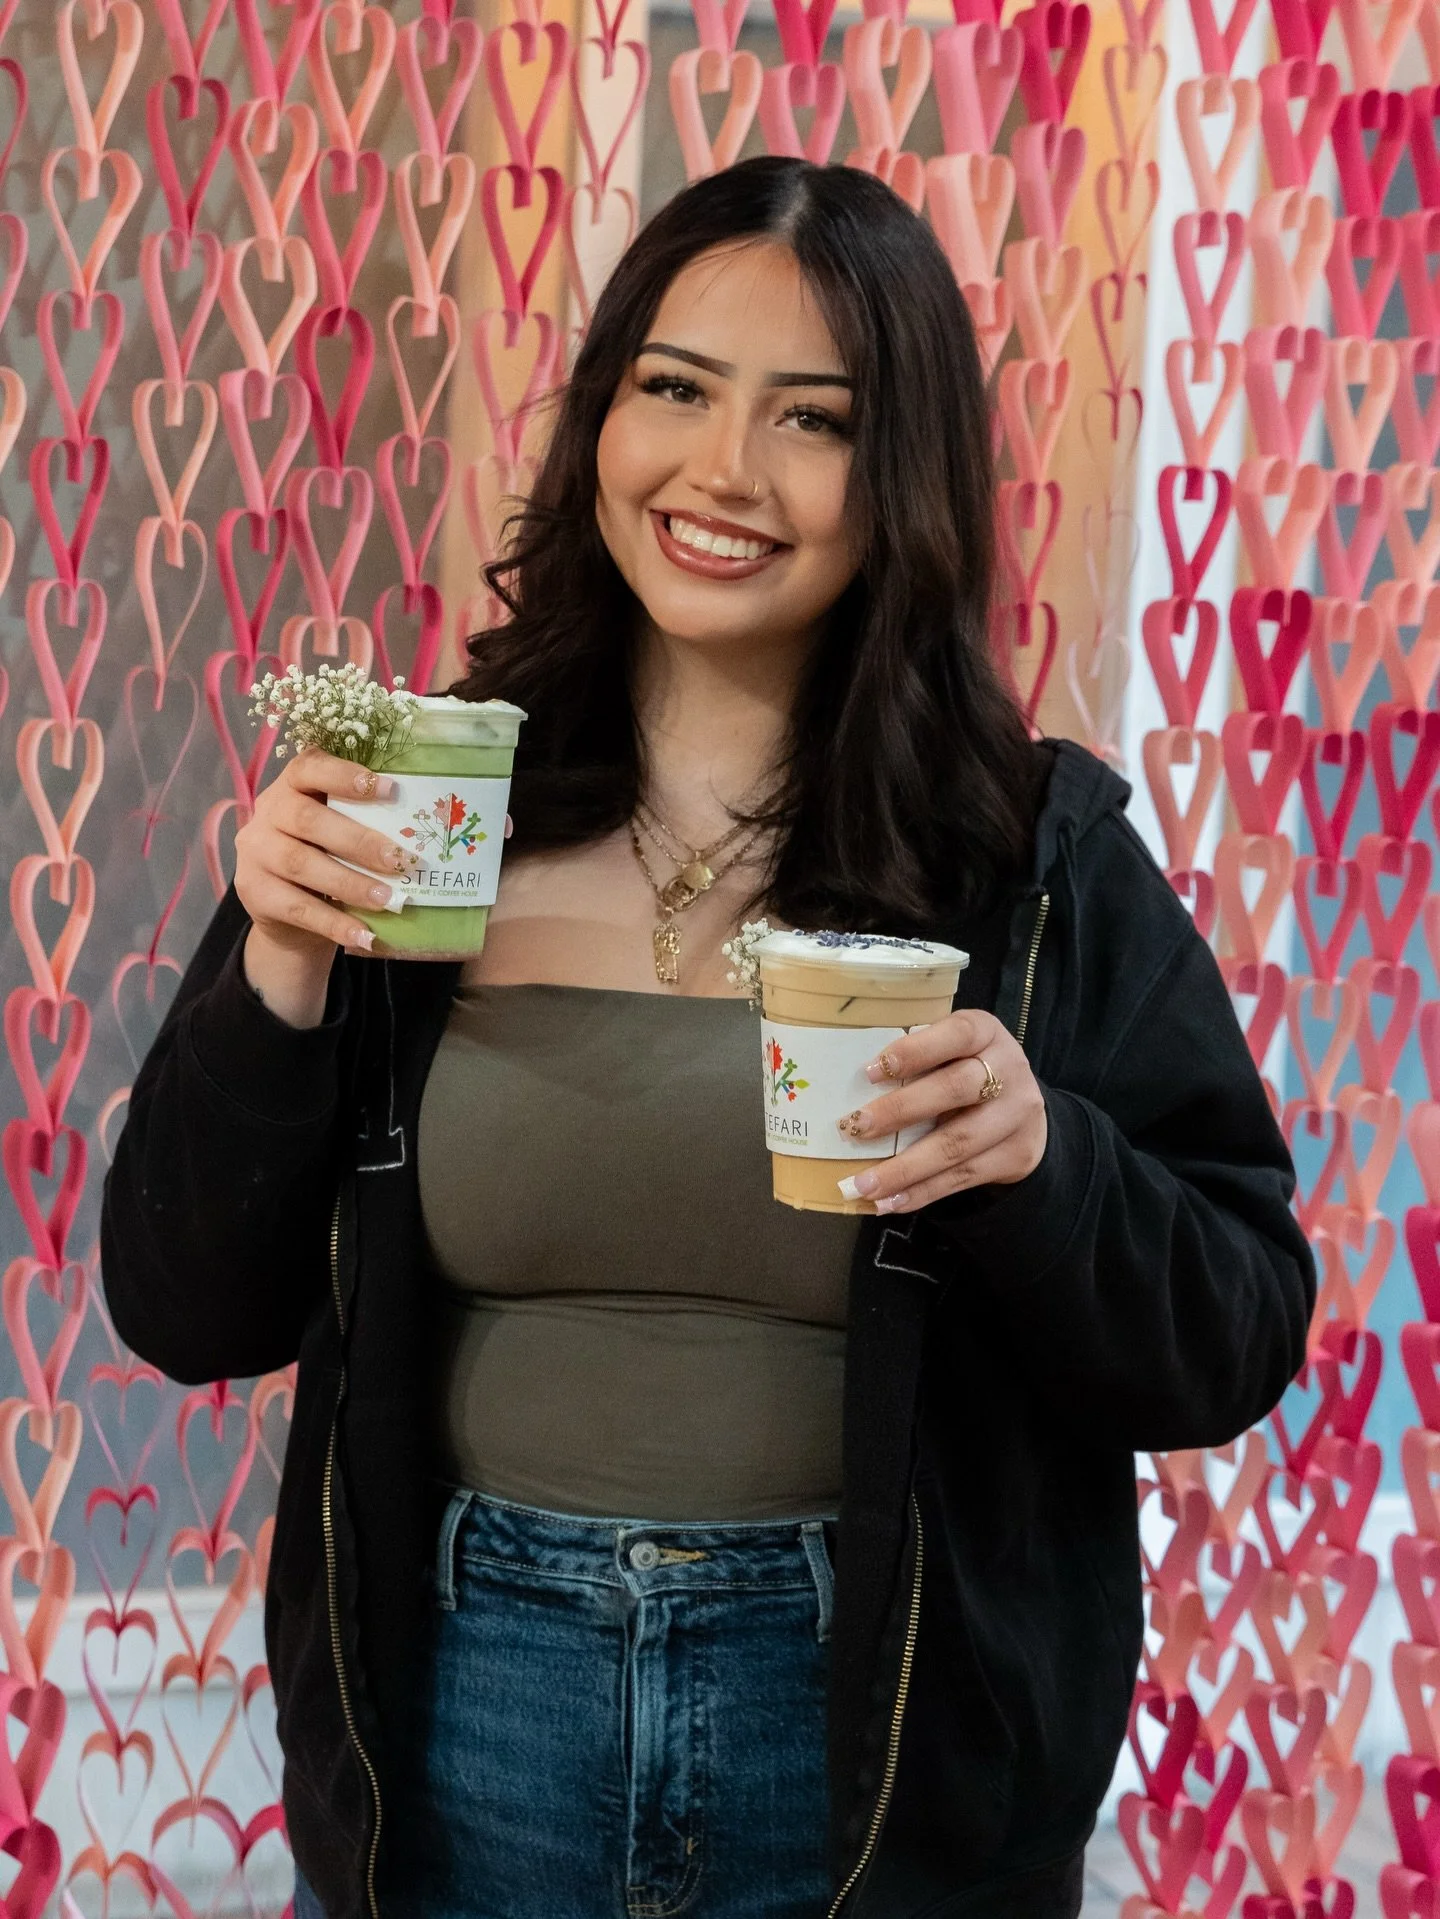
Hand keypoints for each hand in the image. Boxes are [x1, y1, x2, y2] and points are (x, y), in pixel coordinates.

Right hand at [234, 748, 418, 959]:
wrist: (285, 910)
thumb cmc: (325, 854)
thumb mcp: (337, 829)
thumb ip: (364, 818)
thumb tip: (426, 829)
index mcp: (292, 785)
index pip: (309, 767)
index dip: (346, 776)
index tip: (390, 789)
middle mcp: (267, 812)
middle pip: (308, 820)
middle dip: (359, 841)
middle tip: (400, 860)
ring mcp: (255, 853)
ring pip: (301, 864)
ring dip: (350, 883)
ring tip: (389, 900)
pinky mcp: (255, 892)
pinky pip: (297, 908)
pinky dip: (334, 923)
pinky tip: (364, 935)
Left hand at [833, 1010, 1046, 1214]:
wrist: (1023, 1111)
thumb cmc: (967, 1070)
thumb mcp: (952, 1050)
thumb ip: (916, 1057)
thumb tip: (847, 1084)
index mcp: (986, 1033)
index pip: (956, 1034)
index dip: (914, 1051)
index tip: (869, 1071)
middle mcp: (1009, 1070)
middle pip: (955, 1090)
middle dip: (900, 1110)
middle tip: (854, 1128)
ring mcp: (1016, 1115)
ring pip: (957, 1144)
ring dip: (904, 1169)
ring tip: (863, 1184)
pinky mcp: (1016, 1155)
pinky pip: (963, 1177)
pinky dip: (921, 1192)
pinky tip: (888, 1202)